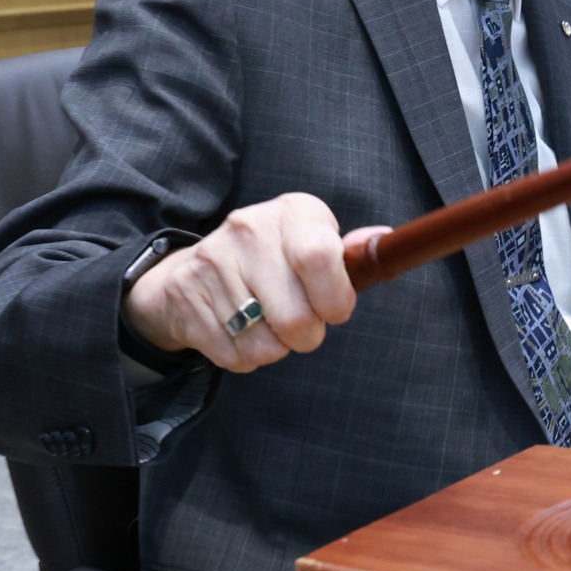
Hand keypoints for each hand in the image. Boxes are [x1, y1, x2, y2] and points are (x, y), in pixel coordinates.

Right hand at [122, 192, 387, 371]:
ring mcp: (214, 261)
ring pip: (265, 345)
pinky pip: (235, 356)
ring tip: (267, 324)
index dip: (335, 297)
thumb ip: (347, 252)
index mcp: (292, 212)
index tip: (336, 311)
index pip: (320, 257)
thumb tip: (383, 241)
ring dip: (275, 348)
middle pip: (296, 317)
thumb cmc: (272, 259)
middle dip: (307, 335)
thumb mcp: (310, 241)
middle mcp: (250, 229)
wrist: (191, 270)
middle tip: (302, 325)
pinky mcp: (187, 296)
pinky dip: (245, 357)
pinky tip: (239, 331)